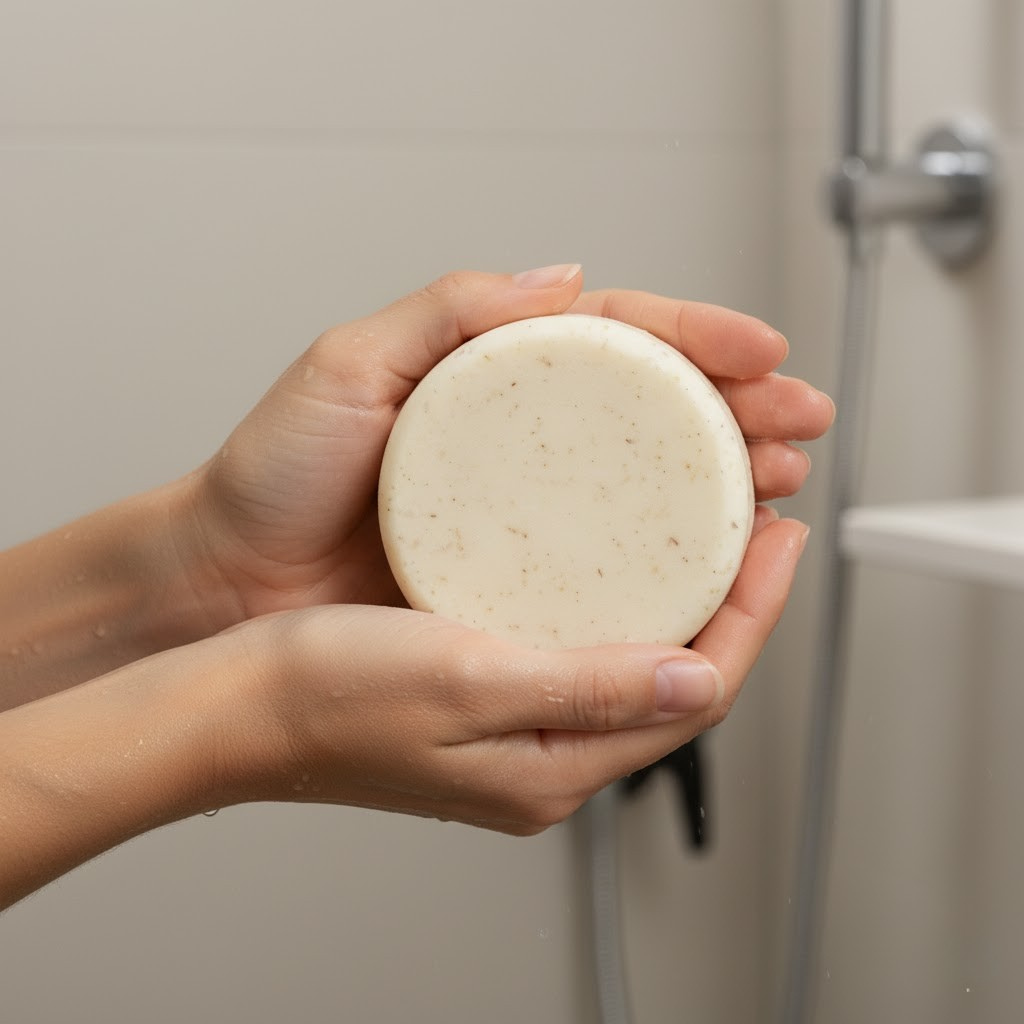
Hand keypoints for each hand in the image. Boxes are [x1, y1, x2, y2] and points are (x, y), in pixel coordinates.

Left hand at [181, 265, 832, 627]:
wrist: (230, 579)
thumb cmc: (274, 473)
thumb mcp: (347, 364)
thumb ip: (448, 310)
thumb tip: (562, 275)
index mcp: (490, 379)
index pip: (617, 341)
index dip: (698, 340)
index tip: (765, 354)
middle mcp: (518, 446)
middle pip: (651, 414)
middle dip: (738, 412)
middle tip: (800, 425)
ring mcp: (523, 515)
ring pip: (644, 489)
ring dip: (723, 482)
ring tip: (779, 483)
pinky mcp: (516, 581)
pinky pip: (606, 565)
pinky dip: (666, 556)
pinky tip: (709, 557)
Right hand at [219, 505, 806, 834]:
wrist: (233, 703)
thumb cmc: (324, 698)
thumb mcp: (464, 683)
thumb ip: (587, 688)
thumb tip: (696, 679)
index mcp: (551, 766)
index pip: (698, 691)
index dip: (754, 611)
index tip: (782, 534)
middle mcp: (545, 752)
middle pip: (679, 673)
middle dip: (732, 596)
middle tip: (760, 514)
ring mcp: (518, 723)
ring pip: (636, 654)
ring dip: (680, 591)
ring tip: (708, 523)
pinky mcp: (488, 689)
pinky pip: (584, 642)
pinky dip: (617, 596)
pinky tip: (613, 553)